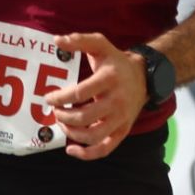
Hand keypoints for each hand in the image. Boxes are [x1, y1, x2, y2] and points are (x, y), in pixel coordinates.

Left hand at [43, 33, 146, 160]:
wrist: (144, 77)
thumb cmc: (115, 61)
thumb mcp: (100, 45)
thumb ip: (79, 40)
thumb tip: (57, 40)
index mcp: (109, 79)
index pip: (79, 93)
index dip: (60, 98)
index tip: (49, 97)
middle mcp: (117, 101)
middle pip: (84, 117)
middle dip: (63, 116)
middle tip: (55, 111)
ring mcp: (121, 119)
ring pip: (93, 136)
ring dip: (71, 133)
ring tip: (62, 123)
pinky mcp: (123, 131)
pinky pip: (105, 149)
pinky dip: (86, 154)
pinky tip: (71, 149)